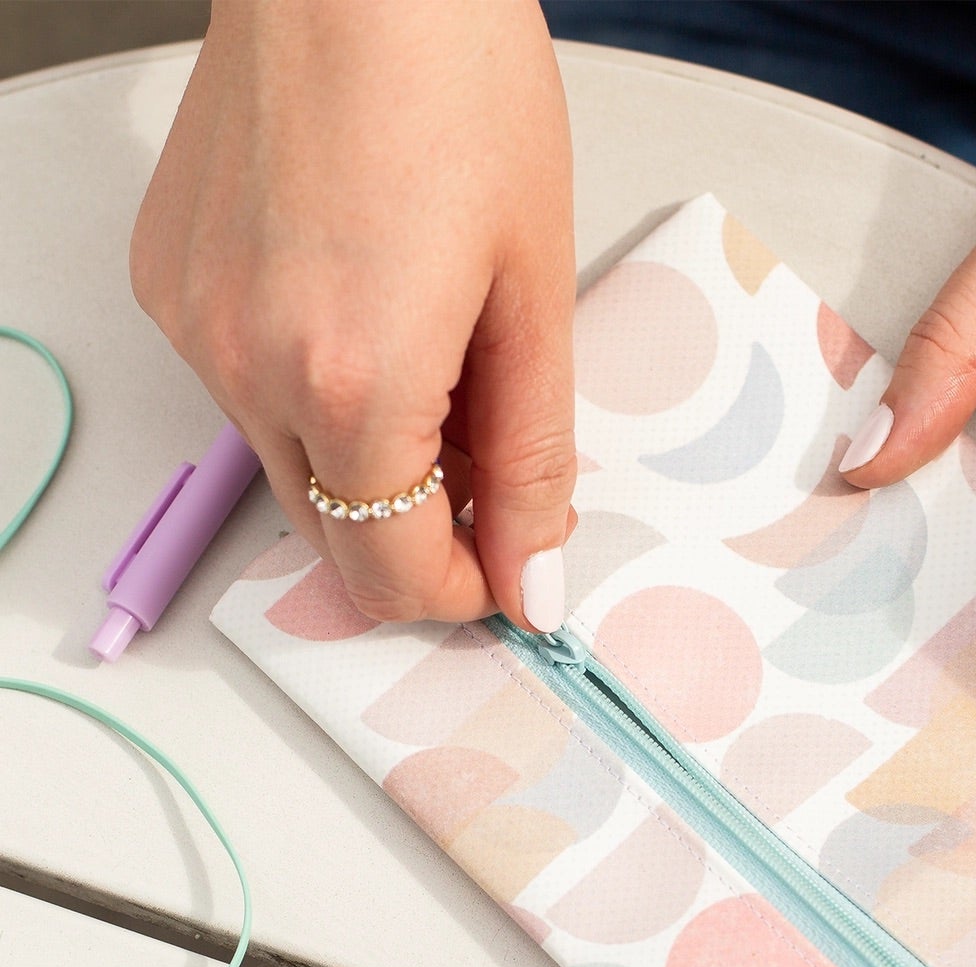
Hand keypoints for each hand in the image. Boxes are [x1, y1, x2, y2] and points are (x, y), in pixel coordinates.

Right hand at [131, 0, 574, 631]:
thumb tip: (530, 579)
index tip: (509, 570)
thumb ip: (531, 462)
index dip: (461, 594)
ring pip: (292, 472)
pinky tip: (369, 321)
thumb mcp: (534, 298)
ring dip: (372, 468)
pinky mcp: (170, 286)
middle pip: (333, 540)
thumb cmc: (459, 91)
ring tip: (441, 370)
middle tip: (492, 475)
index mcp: (351, 383)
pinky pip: (249, 395)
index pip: (391, 575)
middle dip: (420, 539)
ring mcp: (195, 327)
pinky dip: (316, 399)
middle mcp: (246, 369)